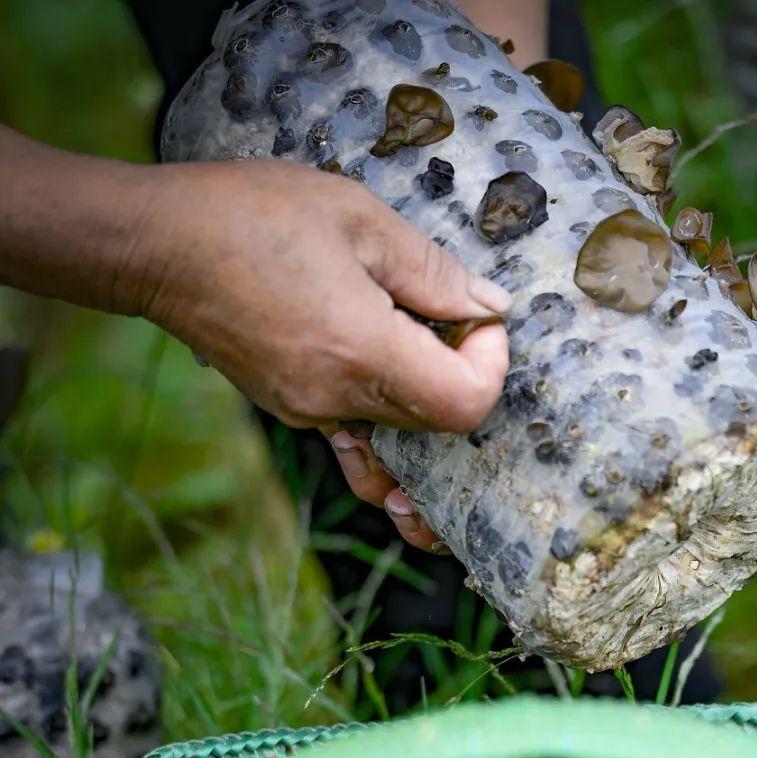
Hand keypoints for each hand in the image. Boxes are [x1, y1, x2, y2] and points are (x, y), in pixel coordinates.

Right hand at [138, 160, 509, 547]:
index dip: (491, 364)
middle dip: (463, 372)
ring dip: (423, 394)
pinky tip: (376, 365)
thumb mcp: (357, 218)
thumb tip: (489, 305)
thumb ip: (432, 269)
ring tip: (413, 337)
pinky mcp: (293, 410)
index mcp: (364, 352)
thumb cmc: (250, 217)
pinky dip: (382, 407)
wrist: (157, 247)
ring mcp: (312, 414)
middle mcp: (339, 399)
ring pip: (400, 432)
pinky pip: (357, 429)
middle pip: (440, 426)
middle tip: (447, 312)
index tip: (478, 317)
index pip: (466, 404)